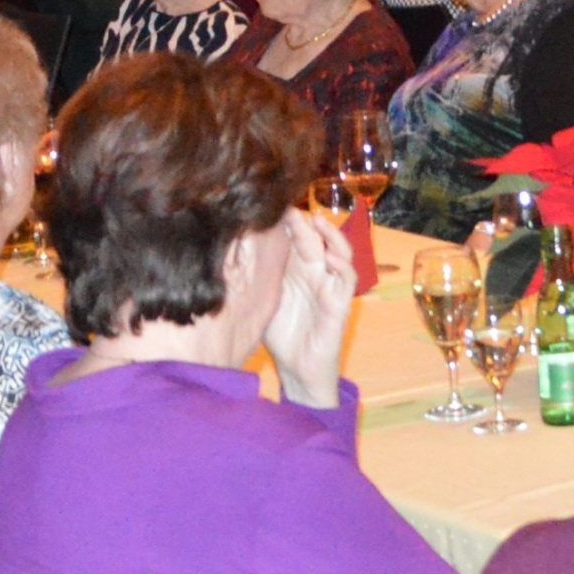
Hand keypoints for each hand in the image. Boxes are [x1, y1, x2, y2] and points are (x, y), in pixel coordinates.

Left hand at [263, 208, 359, 409]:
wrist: (297, 368)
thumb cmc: (280, 333)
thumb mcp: (260, 299)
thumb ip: (253, 277)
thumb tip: (226, 254)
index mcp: (296, 268)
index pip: (295, 237)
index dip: (286, 221)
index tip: (268, 205)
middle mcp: (315, 271)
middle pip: (315, 238)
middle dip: (303, 222)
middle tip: (288, 206)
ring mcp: (330, 285)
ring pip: (339, 250)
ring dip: (331, 235)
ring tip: (316, 221)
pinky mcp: (340, 303)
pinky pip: (346, 279)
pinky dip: (341, 265)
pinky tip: (330, 257)